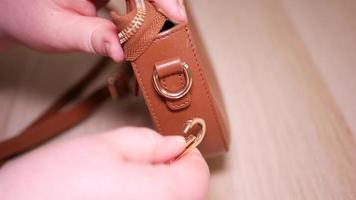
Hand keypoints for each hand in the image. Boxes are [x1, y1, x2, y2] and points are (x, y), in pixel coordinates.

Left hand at [0, 0, 186, 61]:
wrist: (14, 13)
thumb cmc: (28, 16)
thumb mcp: (58, 31)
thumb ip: (93, 38)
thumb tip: (123, 51)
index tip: (174, 14)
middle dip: (162, 1)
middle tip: (175, 23)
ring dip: (156, 7)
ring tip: (167, 27)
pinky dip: (147, 11)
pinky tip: (152, 25)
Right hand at [0, 127, 208, 199]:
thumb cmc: (49, 185)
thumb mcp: (103, 146)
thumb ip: (147, 143)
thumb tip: (175, 144)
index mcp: (160, 198)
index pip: (198, 174)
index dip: (187, 154)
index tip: (172, 146)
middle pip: (189, 193)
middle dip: (173, 172)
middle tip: (144, 160)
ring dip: (159, 188)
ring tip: (125, 180)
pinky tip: (120, 197)